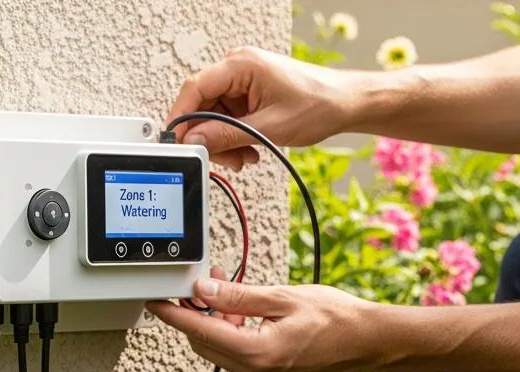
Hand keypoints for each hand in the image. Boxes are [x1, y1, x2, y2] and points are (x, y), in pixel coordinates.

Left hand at [147, 276, 390, 371]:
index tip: (156, 303)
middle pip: (206, 345)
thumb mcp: (283, 297)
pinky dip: (233, 335)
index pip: (201, 333)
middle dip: (197, 315)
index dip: (175, 316)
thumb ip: (238, 297)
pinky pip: (239, 357)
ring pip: (221, 351)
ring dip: (216, 324)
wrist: (370, 342)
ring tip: (227, 293)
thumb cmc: (337, 317)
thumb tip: (203, 291)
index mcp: (259, 354)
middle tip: (202, 284)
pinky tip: (243, 313)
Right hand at [167, 48, 358, 169]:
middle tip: (223, 159)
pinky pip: (227, 121)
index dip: (181, 117)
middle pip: (201, 107)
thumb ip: (228, 135)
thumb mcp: (269, 127)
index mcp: (241, 65)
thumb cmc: (317, 104)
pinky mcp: (247, 97)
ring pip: (213, 118)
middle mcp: (238, 69)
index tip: (176, 143)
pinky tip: (249, 151)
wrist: (343, 104)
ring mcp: (242, 83)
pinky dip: (233, 140)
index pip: (195, 88)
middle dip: (208, 138)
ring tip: (244, 157)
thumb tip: (196, 142)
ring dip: (223, 143)